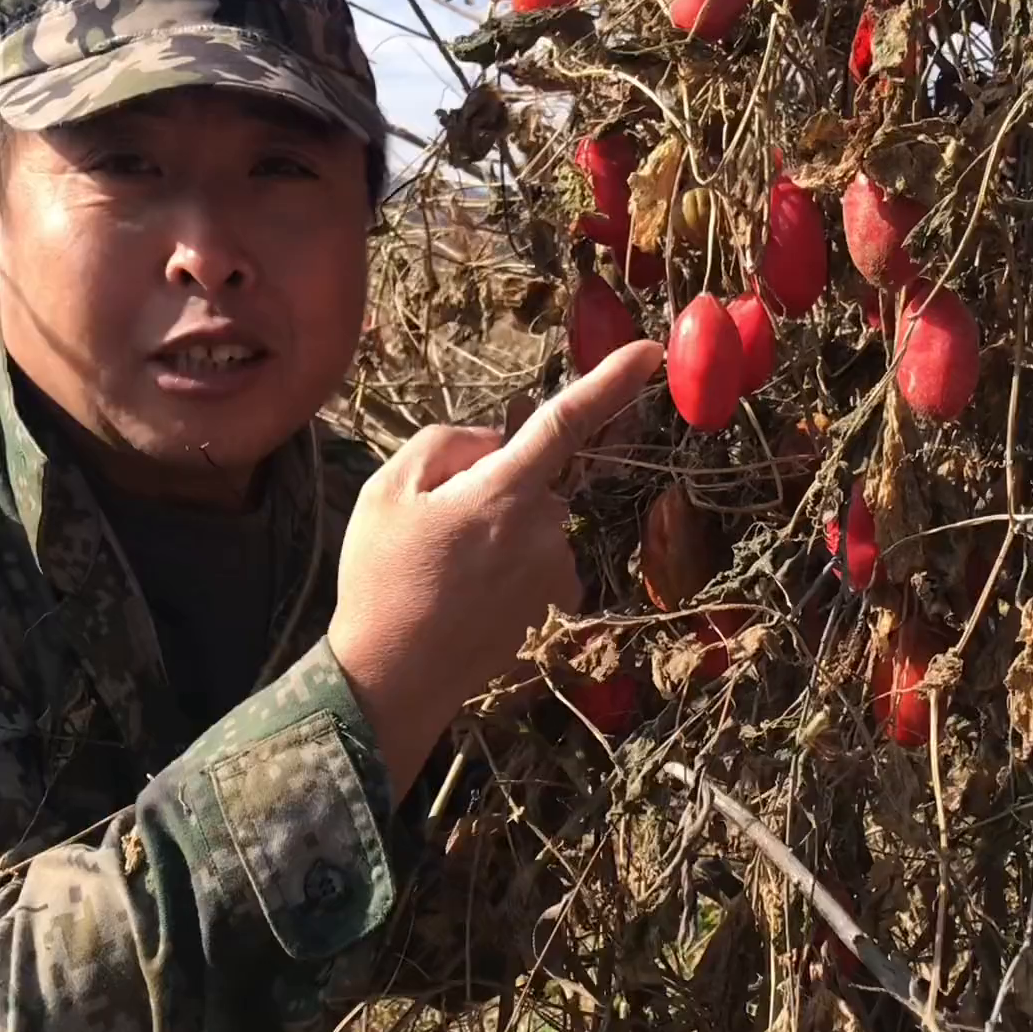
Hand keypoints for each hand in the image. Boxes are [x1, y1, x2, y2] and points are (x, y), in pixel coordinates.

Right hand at [327, 340, 662, 800]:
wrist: (394, 679)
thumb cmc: (381, 579)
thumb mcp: (387, 490)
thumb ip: (448, 444)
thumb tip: (497, 441)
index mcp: (502, 493)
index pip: (565, 422)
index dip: (610, 382)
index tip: (651, 352)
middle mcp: (545, 531)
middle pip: (533, 482)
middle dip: (496, 491)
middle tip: (438, 534)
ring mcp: (558, 573)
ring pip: (537, 526)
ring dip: (504, 537)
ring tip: (449, 576)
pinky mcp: (561, 608)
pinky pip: (542, 564)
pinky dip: (514, 573)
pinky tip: (473, 601)